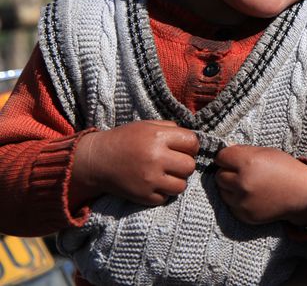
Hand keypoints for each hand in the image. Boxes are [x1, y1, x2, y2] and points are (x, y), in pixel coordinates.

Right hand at [72, 120, 198, 206]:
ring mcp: (149, 179)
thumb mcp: (146, 126)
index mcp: (158, 137)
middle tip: (173, 164)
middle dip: (184, 164)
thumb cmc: (124, 140)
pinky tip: (153, 185)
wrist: (96, 160)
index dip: (190, 146)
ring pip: (181, 185)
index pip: (193, 143)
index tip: (182, 149)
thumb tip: (192, 140)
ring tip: (165, 176)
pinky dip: (162, 193)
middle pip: (190, 166)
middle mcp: (156, 157)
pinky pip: (165, 198)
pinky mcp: (143, 196)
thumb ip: (170, 128)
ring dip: (176, 181)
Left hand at [214, 145, 306, 225]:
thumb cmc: (285, 168)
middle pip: (219, 176)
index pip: (221, 157)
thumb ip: (243, 152)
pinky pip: (231, 206)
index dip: (227, 157)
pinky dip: (237, 201)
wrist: (301, 193)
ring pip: (222, 192)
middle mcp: (243, 182)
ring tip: (248, 185)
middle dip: (228, 173)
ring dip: (231, 188)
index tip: (234, 159)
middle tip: (242, 173)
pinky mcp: (244, 215)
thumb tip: (222, 154)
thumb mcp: (266, 153)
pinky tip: (252, 196)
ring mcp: (242, 201)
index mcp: (248, 162)